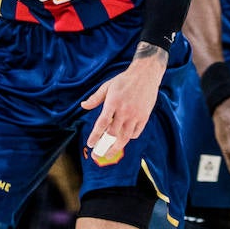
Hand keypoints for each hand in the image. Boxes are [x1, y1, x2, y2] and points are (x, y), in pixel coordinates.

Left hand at [82, 46, 166, 163]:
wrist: (146, 74)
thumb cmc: (124, 80)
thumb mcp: (107, 86)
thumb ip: (95, 98)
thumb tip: (83, 106)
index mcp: (113, 102)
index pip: (102, 123)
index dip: (95, 136)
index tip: (90, 145)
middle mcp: (124, 110)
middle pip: (113, 134)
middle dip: (104, 146)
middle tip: (98, 154)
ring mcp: (136, 115)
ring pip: (125, 137)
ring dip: (116, 148)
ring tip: (109, 154)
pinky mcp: (144, 117)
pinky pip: (136, 133)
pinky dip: (129, 138)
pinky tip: (123, 139)